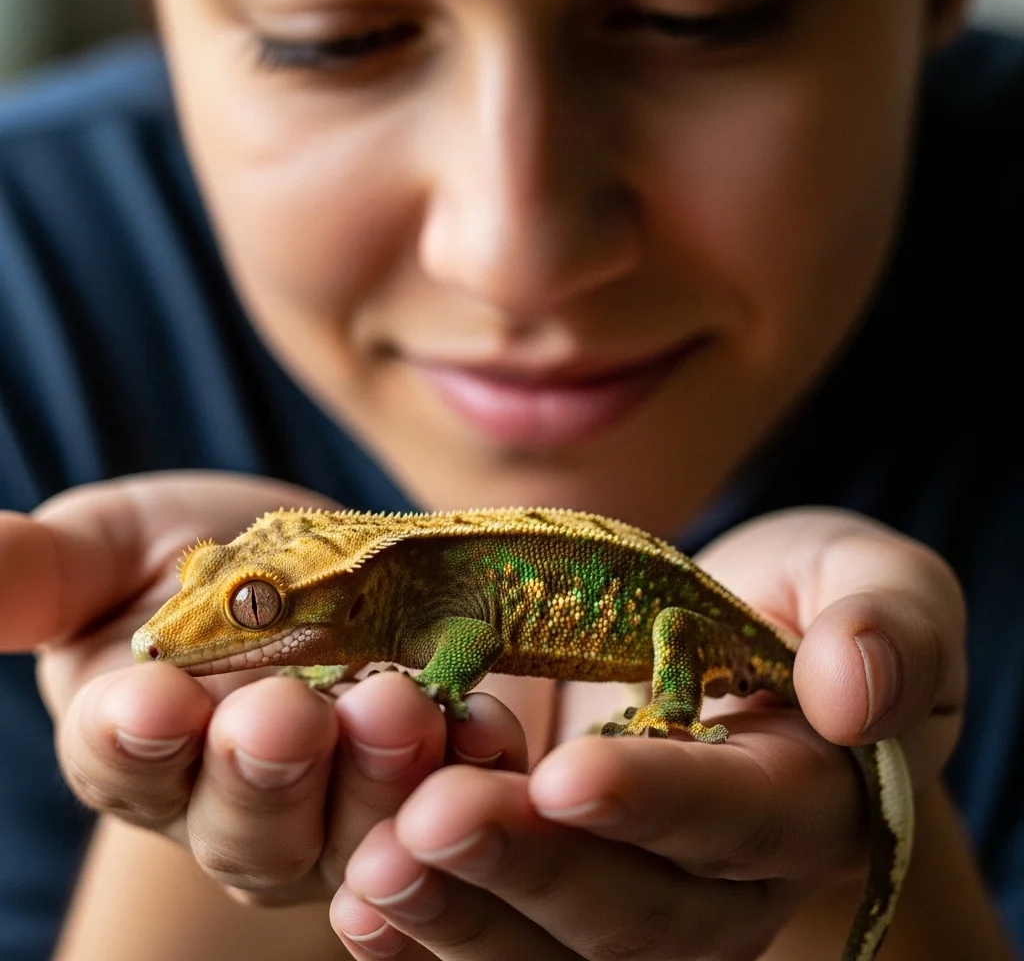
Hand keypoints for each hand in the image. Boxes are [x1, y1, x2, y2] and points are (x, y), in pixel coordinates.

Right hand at [0, 473, 528, 906]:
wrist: (328, 558)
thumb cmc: (204, 555)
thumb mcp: (116, 544)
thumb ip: (38, 574)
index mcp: (142, 748)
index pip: (123, 763)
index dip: (134, 740)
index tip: (149, 698)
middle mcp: (236, 802)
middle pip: (243, 822)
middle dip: (264, 771)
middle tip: (285, 714)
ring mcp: (340, 807)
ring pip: (351, 826)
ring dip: (375, 773)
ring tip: (394, 703)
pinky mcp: (429, 782)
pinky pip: (454, 796)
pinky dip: (469, 762)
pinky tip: (484, 725)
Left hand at [331, 508, 965, 958]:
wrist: (726, 630)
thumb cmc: (802, 596)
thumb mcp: (862, 576)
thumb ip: (885, 625)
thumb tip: (856, 692)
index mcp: (802, 801)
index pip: (735, 819)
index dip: (657, 803)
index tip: (570, 772)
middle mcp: (717, 879)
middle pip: (632, 910)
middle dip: (533, 869)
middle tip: (435, 821)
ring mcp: (632, 894)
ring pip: (551, 947)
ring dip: (461, 914)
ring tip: (375, 869)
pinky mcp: (558, 882)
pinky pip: (497, 934)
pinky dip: (428, 930)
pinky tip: (362, 907)